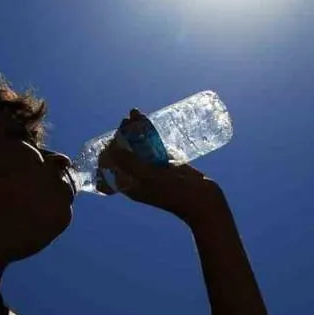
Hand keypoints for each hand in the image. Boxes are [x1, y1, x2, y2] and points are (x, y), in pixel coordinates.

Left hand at [97, 109, 228, 224]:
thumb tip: (111, 148)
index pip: (112, 164)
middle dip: (123, 134)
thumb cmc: (175, 193)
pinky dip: (150, 133)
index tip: (115, 134)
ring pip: (140, 146)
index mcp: (129, 184)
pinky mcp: (166, 163)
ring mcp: (153, 169)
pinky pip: (155, 146)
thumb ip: (130, 162)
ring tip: (135, 113)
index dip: (110, 148)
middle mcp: (138, 176)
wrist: (204, 201)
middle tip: (126, 120)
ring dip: (136, 130)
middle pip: (125, 151)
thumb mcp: (148, 177)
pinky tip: (149, 121)